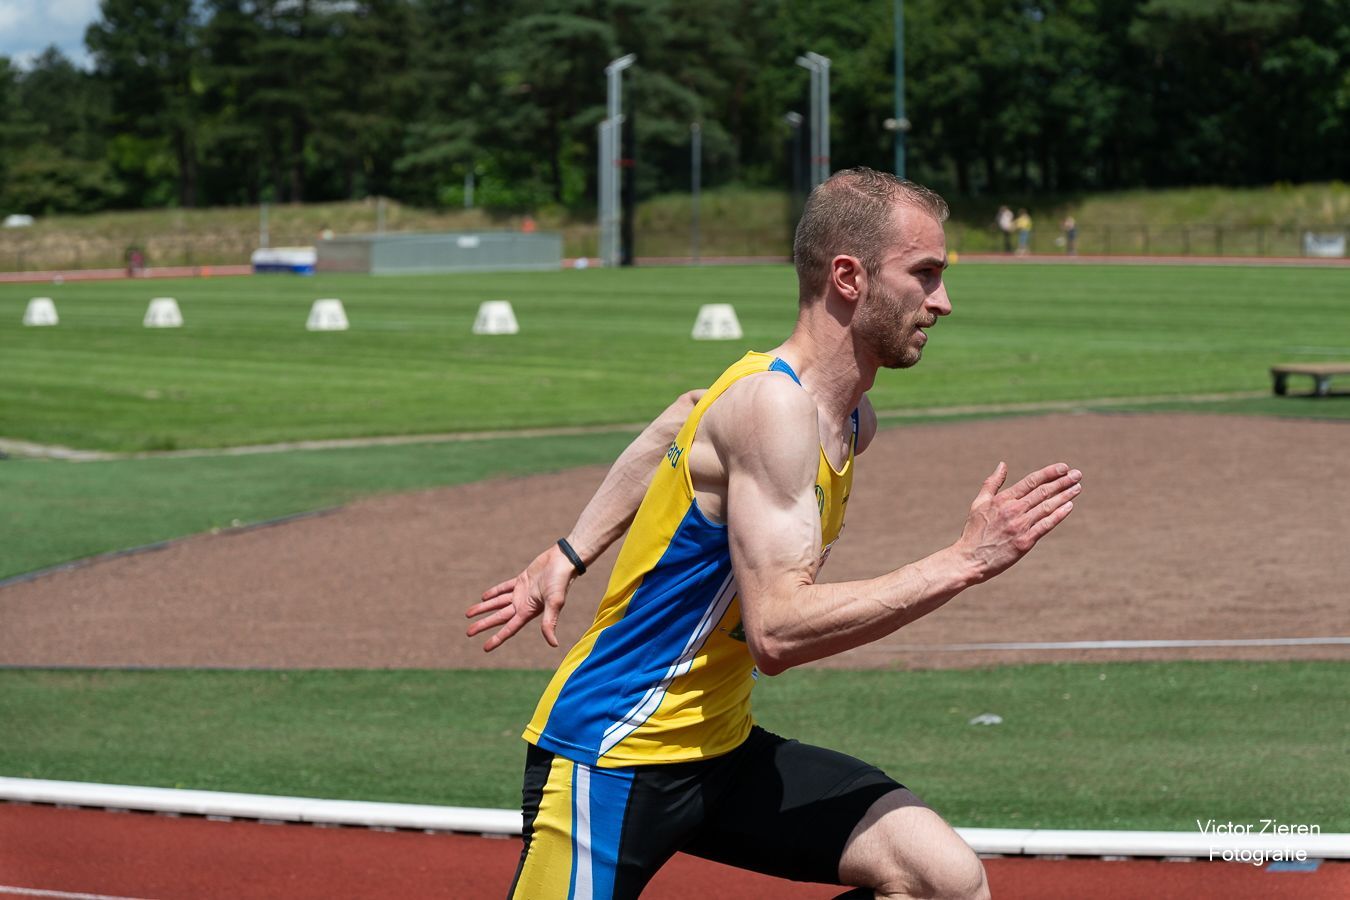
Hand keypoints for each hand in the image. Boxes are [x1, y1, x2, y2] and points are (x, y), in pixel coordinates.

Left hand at [466, 544, 578, 651]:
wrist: (564, 560)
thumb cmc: (560, 582)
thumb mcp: (554, 603)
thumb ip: (550, 623)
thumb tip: (554, 645)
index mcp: (529, 612)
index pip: (509, 629)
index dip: (497, 639)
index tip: (484, 648)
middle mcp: (524, 605)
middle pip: (499, 617)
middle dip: (483, 624)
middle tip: (468, 633)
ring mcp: (522, 593)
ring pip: (498, 603)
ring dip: (484, 608)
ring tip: (468, 614)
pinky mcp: (522, 580)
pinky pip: (504, 588)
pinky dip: (494, 592)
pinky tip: (484, 597)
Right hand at [957, 462, 1080, 581]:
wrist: (970, 559)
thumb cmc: (974, 531)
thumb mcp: (979, 503)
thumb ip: (992, 483)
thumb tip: (1003, 464)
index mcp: (1003, 499)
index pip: (1031, 481)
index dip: (1049, 473)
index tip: (1064, 467)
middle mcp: (1013, 510)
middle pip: (1043, 492)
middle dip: (1062, 482)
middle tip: (1077, 474)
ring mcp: (1020, 526)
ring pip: (1048, 507)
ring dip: (1065, 496)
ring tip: (1077, 487)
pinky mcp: (1025, 542)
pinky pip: (1046, 525)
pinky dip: (1059, 515)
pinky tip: (1069, 506)